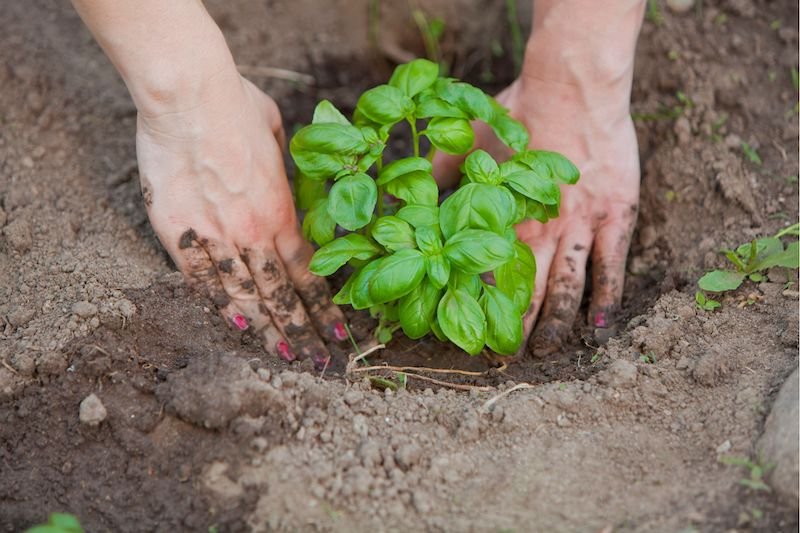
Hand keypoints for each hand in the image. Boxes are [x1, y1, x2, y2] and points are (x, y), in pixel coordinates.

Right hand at [137, 70, 346, 367]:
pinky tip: (236, 327)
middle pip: (282, 294)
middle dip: (303, 331)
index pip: (309, 272)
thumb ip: (286, 170)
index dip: (325, 307)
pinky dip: (219, 305)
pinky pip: (200, 280)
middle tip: (319, 363)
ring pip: (246, 295)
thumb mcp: (279, 136)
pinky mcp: (178, 233)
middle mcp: (253, 233)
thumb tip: (291, 181)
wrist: (188, 95)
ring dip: (268, 330)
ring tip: (285, 357)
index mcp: (281, 211)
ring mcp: (215, 236)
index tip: (339, 335)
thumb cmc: (237, 104)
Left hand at [434, 76, 639, 355]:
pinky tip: (602, 329)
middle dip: (513, 328)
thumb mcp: (466, 140)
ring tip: (546, 354)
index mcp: (502, 216)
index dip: (473, 305)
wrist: (572, 85)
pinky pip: (613, 265)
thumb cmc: (516, 110)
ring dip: (556, 324)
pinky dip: (607, 299)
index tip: (461, 331)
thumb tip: (411, 194)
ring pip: (567, 287)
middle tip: (502, 358)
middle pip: (525, 290)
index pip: (484, 273)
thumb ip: (441, 172)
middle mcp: (541, 229)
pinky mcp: (616, 215)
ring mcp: (582, 225)